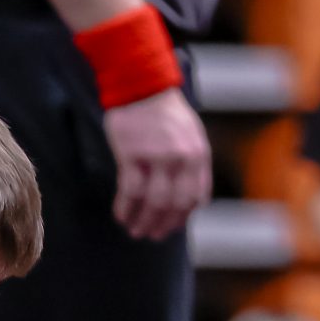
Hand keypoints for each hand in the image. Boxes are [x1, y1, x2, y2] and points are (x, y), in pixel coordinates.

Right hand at [102, 86, 210, 240]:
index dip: (183, 217)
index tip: (172, 226)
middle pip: (174, 204)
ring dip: (143, 221)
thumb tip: (184, 197)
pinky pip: (130, 190)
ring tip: (135, 231)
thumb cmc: (164, 111)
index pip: (196, 197)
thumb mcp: (190, 135)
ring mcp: (157, 157)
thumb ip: (190, 164)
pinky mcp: (132, 154)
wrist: (142, 84)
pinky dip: (125, 207)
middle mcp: (181, 158)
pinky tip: (121, 216)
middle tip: (152, 235)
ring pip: (153, 201)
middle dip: (164, 225)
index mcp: (198, 155)